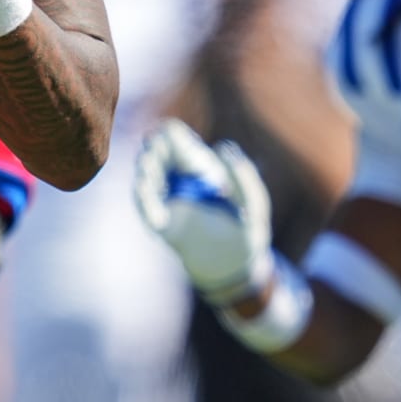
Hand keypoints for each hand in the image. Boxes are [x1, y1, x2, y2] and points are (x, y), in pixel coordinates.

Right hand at [133, 118, 272, 303]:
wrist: (234, 268)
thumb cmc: (247, 229)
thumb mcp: (256, 203)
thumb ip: (245, 176)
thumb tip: (222, 148)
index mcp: (199, 163)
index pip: (172, 134)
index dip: (168, 135)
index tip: (174, 148)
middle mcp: (178, 176)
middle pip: (151, 150)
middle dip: (152, 154)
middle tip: (159, 165)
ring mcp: (166, 199)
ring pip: (144, 175)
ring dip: (146, 176)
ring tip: (154, 182)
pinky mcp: (161, 222)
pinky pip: (145, 208)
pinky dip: (147, 209)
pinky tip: (161, 220)